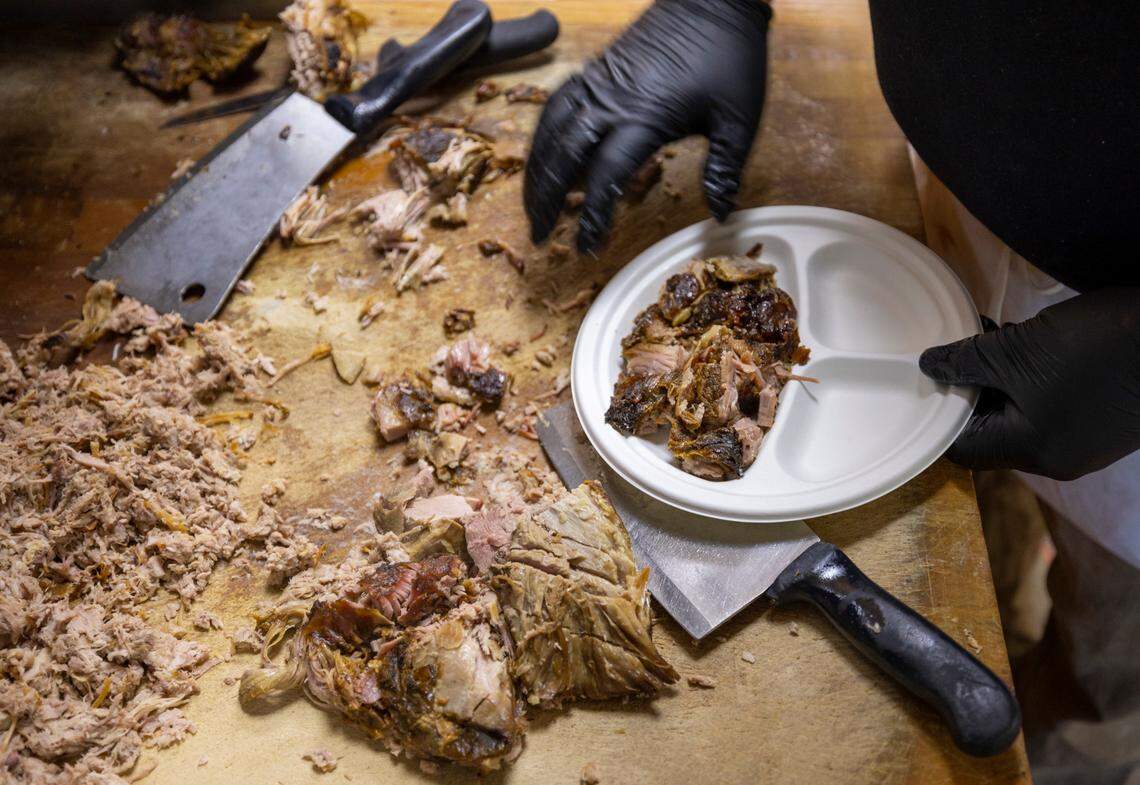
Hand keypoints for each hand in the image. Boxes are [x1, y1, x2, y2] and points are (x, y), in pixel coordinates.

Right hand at [524, 0, 770, 252]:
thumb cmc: (730, 57)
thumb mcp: (739, 120)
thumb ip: (725, 170)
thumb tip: (721, 215)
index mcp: (646, 117)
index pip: (605, 176)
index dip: (593, 216)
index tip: (588, 247)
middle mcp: (611, 100)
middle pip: (563, 157)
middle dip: (546, 199)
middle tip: (538, 235)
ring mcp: (599, 83)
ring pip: (550, 130)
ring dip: (536, 170)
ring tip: (531, 204)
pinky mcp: (596, 70)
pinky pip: (556, 105)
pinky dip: (543, 135)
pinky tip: (542, 156)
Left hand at [920, 288, 1139, 479]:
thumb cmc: (1102, 348)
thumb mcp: (1020, 349)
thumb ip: (968, 361)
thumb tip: (930, 366)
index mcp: (1034, 451)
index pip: (964, 450)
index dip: (940, 415)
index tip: (929, 379)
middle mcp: (1058, 456)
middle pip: (991, 433)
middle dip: (969, 391)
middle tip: (956, 350)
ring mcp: (1084, 439)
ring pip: (1020, 414)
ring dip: (998, 379)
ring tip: (987, 336)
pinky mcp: (1103, 416)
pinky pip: (1049, 404)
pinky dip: (1029, 377)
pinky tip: (1022, 341)